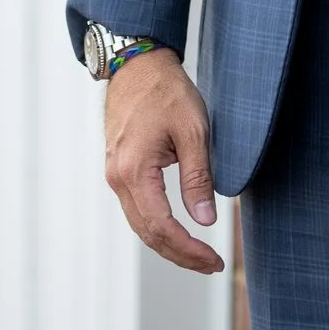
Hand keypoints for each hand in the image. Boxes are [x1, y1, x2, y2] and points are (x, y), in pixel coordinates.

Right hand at [102, 47, 223, 273]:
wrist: (137, 64)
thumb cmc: (166, 91)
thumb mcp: (193, 131)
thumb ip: (198, 178)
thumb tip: (206, 221)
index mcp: (135, 170)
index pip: (161, 227)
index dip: (188, 249)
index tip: (214, 259)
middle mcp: (118, 177)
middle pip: (147, 233)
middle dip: (180, 255)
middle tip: (211, 265)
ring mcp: (115, 173)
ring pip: (140, 224)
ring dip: (168, 244)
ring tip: (198, 255)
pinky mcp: (119, 168)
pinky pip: (136, 208)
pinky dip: (157, 226)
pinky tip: (178, 231)